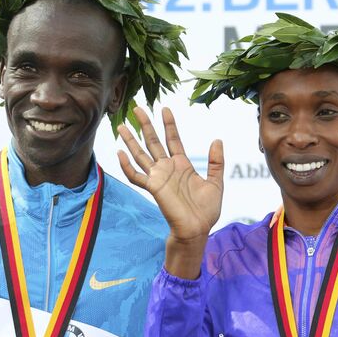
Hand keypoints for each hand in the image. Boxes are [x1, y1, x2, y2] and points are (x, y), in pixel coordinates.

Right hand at [117, 107, 222, 277]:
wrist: (197, 228)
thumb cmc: (206, 210)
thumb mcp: (216, 182)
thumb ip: (216, 162)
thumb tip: (217, 140)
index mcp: (182, 165)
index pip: (173, 139)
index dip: (169, 124)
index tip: (165, 109)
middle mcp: (167, 168)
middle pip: (153, 142)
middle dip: (145, 125)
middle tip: (137, 108)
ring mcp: (158, 177)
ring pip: (141, 154)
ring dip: (131, 140)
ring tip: (122, 125)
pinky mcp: (153, 187)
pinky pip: (136, 176)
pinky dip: (126, 166)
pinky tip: (120, 153)